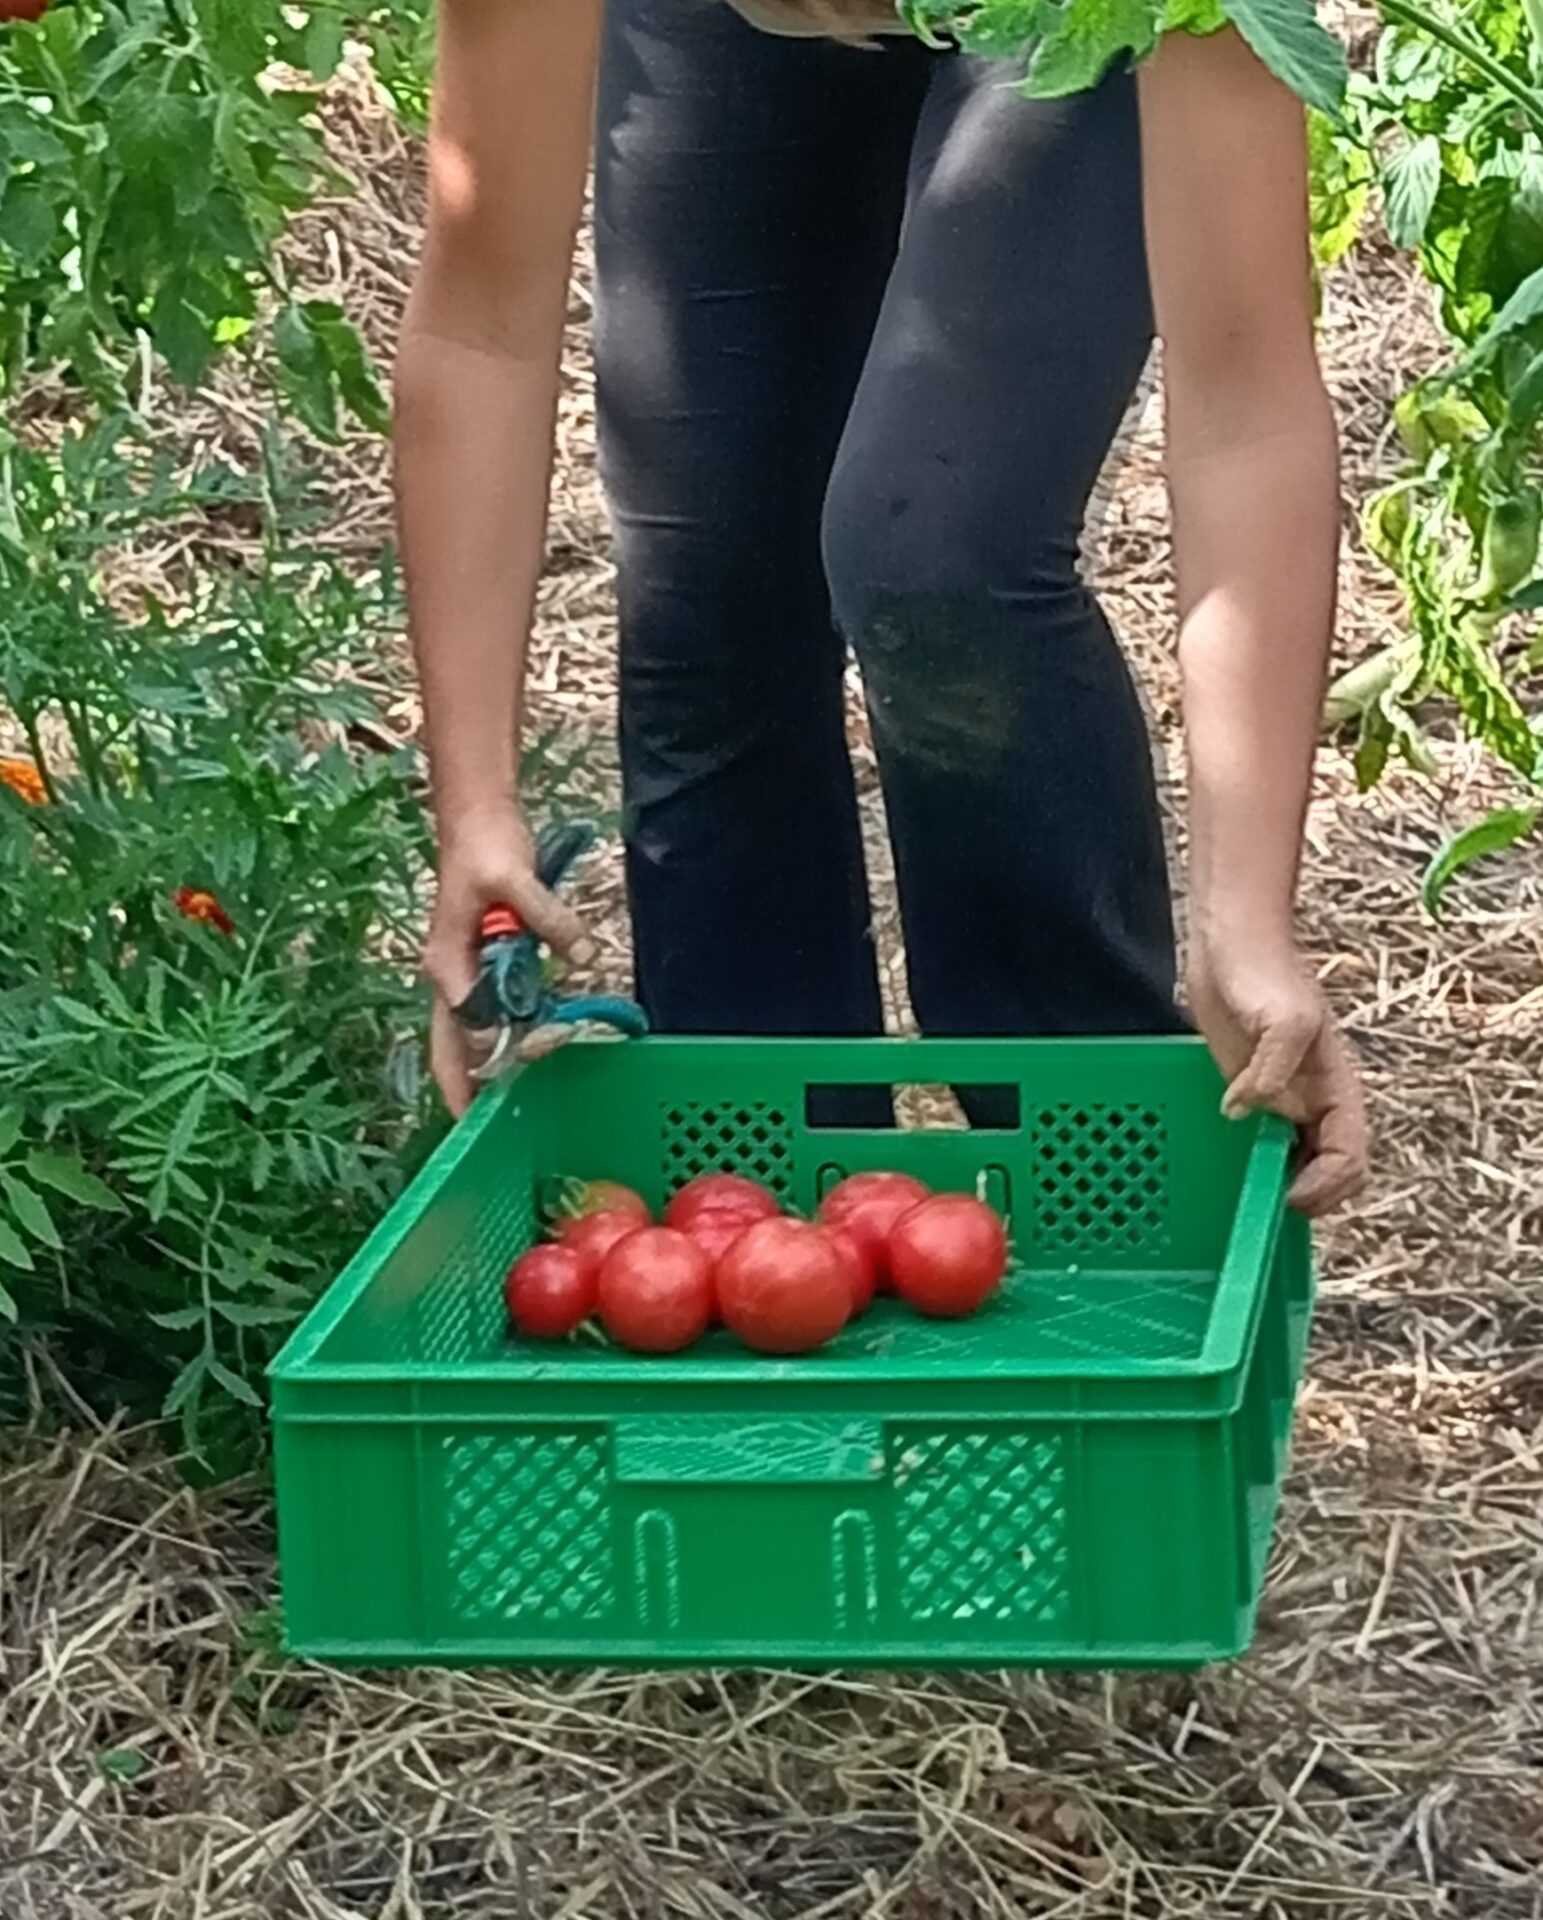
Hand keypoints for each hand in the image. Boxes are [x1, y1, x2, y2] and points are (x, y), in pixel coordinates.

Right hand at [424, 800, 591, 1115]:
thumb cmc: (486, 847)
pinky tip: (531, 1048)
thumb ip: (549, 920)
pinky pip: (495, 1006)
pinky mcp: (486, 959)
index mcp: (448, 965)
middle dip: (467, 1086)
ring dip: (489, 1062)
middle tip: (488, 1130)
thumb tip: (583, 957)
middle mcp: (450, 975)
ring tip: (510, 1103)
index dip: (475, 1071)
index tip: (489, 1108)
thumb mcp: (516, 881)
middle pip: (452, 1044)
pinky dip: (509, 1030)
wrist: (478, 817)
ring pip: (472, 1029)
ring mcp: (466, 969)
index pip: (461, 1032)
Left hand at [1187, 936, 1368, 1216]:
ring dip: (1281, 1183)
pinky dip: (1251, 1159)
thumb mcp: (1284, 1019)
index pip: (1348, 1156)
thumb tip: (1247, 1111)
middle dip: (1310, 1196)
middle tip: (1270, 1205)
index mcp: (1337, 1088)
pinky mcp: (1249, 1090)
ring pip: (1296, 1160)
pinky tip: (1226, 1165)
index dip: (1325, 1184)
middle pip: (1330, 1170)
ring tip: (1250, 1195)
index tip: (1289, 1194)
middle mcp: (1314, 1100)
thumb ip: (1272, 1070)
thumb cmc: (1266, 972)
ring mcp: (1281, 1097)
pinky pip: (1260, 1137)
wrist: (1230, 944)